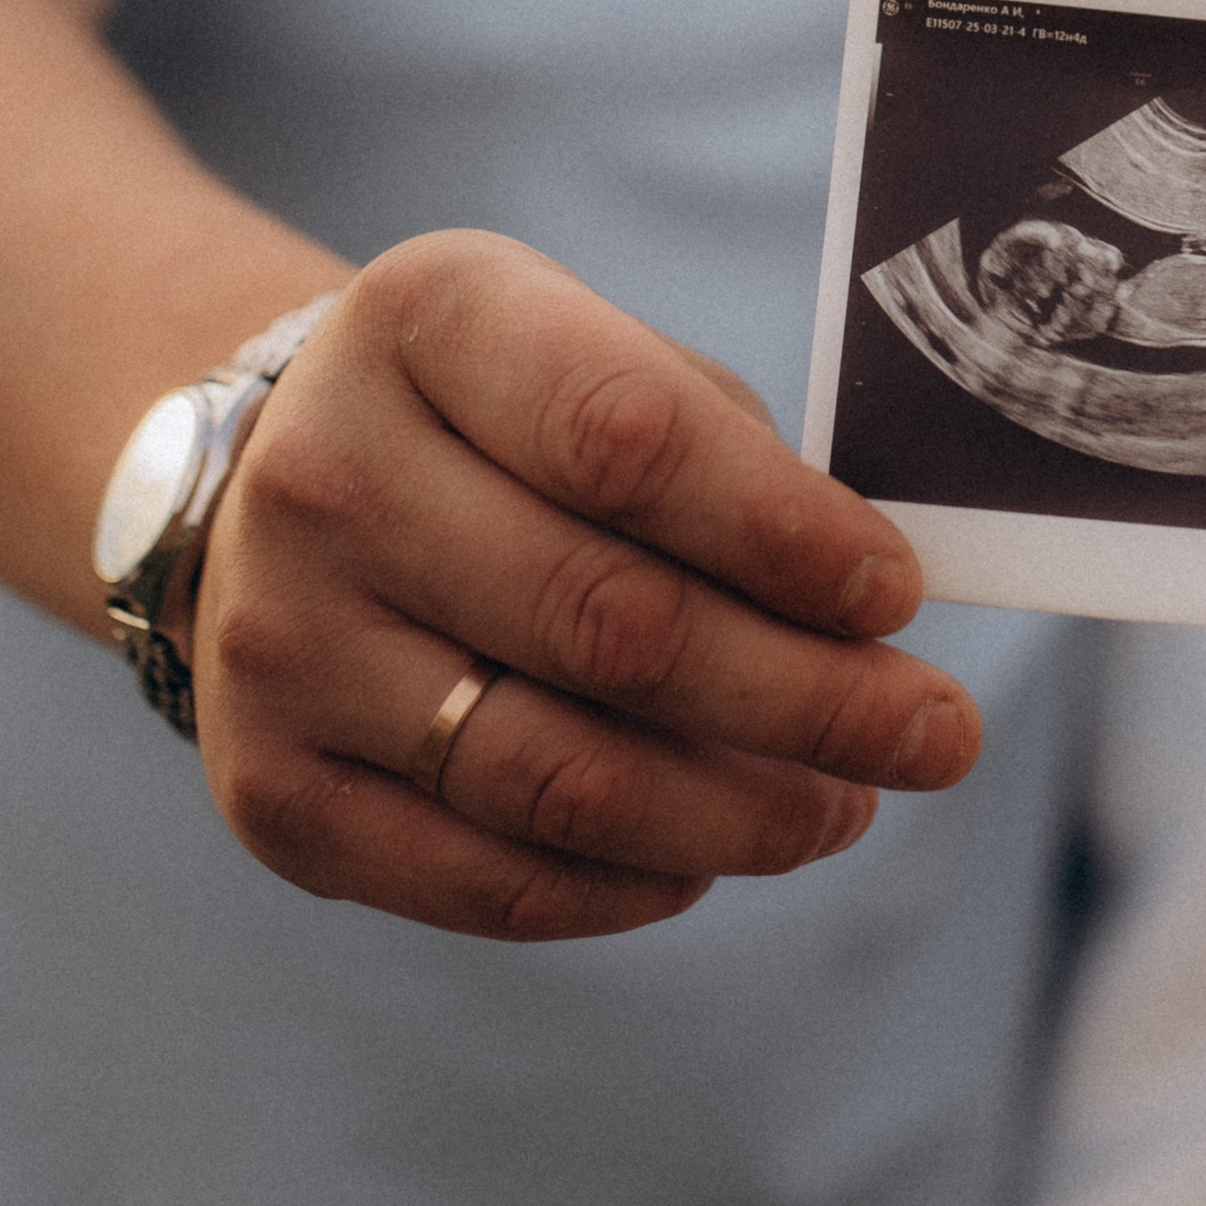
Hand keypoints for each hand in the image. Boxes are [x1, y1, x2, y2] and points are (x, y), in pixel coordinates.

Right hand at [195, 231, 980, 942]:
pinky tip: (709, 859)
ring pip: (555, 774)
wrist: (268, 487)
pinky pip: (481, 877)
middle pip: (609, 623)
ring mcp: (279, 643)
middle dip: (808, 697)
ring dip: (736, 812)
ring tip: (845, 807)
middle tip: (937, 736)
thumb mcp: (593, 354)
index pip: (626, 438)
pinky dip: (623, 886)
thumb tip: (869, 616)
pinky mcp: (268, 790)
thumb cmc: (501, 420)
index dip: (781, 530)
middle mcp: (327, 476)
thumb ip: (721, 457)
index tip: (897, 594)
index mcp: (425, 319)